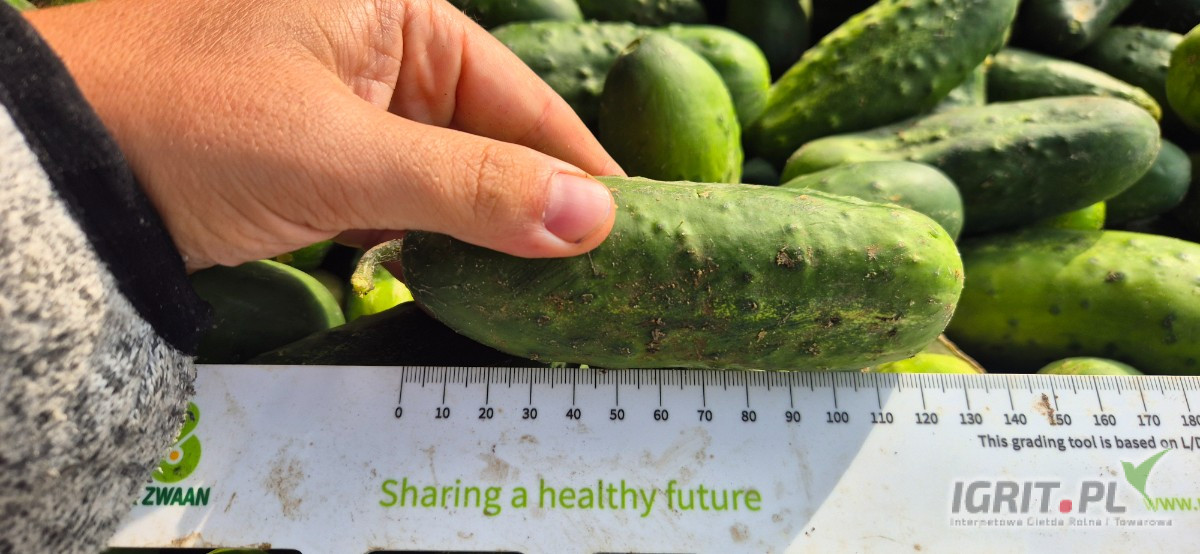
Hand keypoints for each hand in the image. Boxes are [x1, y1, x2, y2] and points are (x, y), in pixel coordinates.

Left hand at [26, 0, 622, 270]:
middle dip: (529, 200)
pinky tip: (450, 268)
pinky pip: (394, 184)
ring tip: (534, 280)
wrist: (49, 168)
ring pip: (441, 163)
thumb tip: (594, 218)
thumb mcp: (346, 159)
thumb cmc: (191, 128)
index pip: (516, 92)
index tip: (633, 223)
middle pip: (485, 129)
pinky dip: (421, 227)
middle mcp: (373, 35)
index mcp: (391, 3)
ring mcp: (339, 91)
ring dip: (476, 221)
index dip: (578, 163)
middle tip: (589, 269)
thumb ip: (476, 188)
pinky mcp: (309, 142)